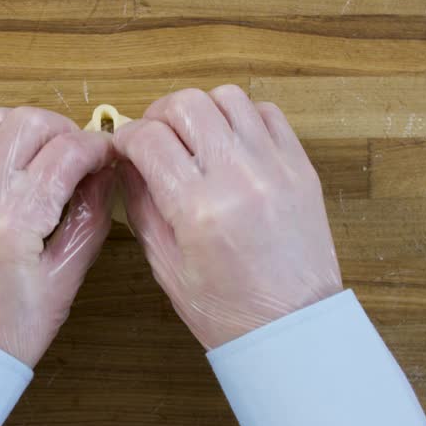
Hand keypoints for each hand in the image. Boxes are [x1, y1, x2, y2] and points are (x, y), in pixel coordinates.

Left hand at [0, 107, 114, 367]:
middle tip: (80, 156)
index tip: (109, 156)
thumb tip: (106, 172)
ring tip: (47, 157)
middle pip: (27, 121)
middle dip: (63, 130)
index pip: (65, 152)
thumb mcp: (67, 277)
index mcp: (13, 222)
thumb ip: (91, 216)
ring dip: (27, 129)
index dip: (97, 147)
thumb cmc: (11, 328)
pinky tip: (17, 171)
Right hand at [114, 86, 341, 349]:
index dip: (127, 137)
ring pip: (228, 97)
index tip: (125, 148)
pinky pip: (267, 113)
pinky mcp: (300, 166)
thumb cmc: (227, 310)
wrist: (294, 328)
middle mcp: (238, 176)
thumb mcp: (166, 266)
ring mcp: (274, 166)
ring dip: (202, 111)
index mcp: (198, 208)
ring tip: (195, 138)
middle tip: (155, 139)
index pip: (148, 139)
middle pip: (186, 104)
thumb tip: (127, 163)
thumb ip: (141, 206)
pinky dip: (242, 118)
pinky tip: (231, 143)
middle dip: (159, 115)